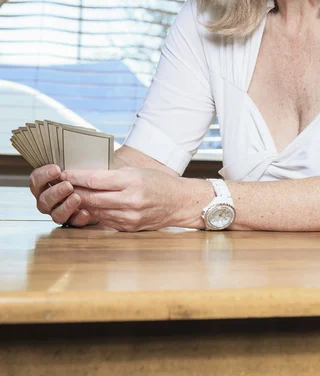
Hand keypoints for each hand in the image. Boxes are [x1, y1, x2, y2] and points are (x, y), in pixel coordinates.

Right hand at [30, 164, 98, 226]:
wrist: (101, 191)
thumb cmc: (84, 175)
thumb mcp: (78, 165)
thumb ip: (72, 160)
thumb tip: (77, 146)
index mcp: (45, 185)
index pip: (36, 180)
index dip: (43, 175)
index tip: (56, 169)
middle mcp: (49, 201)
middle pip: (44, 200)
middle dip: (55, 192)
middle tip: (68, 185)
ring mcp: (60, 212)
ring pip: (56, 215)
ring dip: (66, 206)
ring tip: (77, 198)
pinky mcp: (73, 222)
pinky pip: (73, 224)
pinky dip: (79, 218)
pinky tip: (85, 212)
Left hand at [58, 166, 208, 231]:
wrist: (178, 202)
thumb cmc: (157, 182)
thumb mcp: (136, 172)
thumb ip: (112, 174)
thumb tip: (86, 176)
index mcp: (131, 181)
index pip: (95, 180)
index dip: (76, 176)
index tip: (64, 172)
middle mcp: (130, 200)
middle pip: (92, 197)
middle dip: (73, 191)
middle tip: (60, 185)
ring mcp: (129, 216)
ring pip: (95, 210)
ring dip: (80, 203)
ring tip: (69, 195)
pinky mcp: (128, 227)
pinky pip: (105, 220)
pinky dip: (94, 213)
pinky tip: (86, 207)